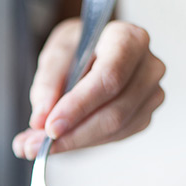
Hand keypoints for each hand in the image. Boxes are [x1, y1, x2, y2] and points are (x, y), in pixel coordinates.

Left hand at [12, 18, 165, 159]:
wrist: (94, 51)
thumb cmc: (79, 47)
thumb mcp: (56, 53)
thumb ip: (47, 83)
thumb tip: (41, 119)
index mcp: (129, 40)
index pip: (109, 78)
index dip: (79, 106)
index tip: (50, 127)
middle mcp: (149, 67)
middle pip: (115, 111)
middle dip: (72, 134)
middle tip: (34, 145)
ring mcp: (151, 94)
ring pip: (115, 129)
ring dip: (72, 142)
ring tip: (35, 145)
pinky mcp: (144, 116)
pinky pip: (115, 137)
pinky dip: (83, 143)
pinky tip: (59, 140)